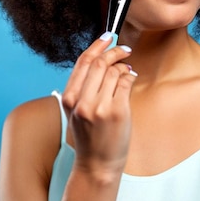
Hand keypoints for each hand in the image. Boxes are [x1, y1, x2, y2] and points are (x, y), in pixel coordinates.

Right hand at [61, 32, 136, 179]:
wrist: (97, 165)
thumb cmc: (89, 137)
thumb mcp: (76, 111)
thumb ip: (83, 87)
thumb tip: (100, 59)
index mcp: (69, 99)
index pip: (82, 62)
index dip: (97, 45)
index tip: (107, 36)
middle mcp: (82, 102)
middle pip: (99, 63)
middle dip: (113, 51)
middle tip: (123, 49)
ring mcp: (100, 107)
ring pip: (113, 72)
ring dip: (123, 66)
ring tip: (126, 70)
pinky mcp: (117, 112)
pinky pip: (125, 83)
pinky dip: (129, 76)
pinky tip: (130, 79)